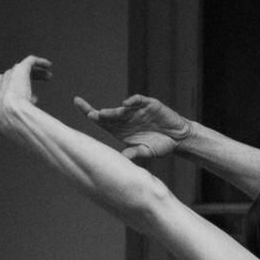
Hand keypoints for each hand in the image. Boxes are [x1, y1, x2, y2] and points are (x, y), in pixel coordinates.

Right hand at [0, 50, 51, 130]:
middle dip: (26, 77)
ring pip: (24, 69)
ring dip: (37, 73)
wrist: (13, 117)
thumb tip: (35, 100)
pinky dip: (39, 62)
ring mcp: (9, 74)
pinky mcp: (20, 69)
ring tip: (49, 76)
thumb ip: (24, 111)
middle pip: (13, 76)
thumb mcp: (17, 121)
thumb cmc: (14, 124)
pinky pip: (30, 61)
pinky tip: (49, 65)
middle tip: (45, 79)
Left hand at [72, 91, 189, 166]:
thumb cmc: (160, 146)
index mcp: (121, 130)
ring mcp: (137, 111)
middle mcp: (126, 119)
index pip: (102, 121)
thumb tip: (122, 159)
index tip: (80, 108)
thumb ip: (134, 153)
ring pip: (123, 109)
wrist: (178, 138)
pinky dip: (133, 101)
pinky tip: (127, 103)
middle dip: (100, 114)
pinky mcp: (150, 104)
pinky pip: (139, 101)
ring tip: (106, 114)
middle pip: (109, 114)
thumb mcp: (146, 152)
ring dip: (114, 111)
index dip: (90, 113)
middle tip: (91, 115)